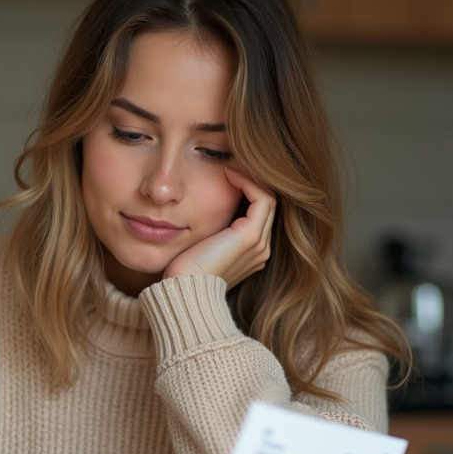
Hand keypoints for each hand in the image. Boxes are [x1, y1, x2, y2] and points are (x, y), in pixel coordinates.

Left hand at [163, 168, 275, 288]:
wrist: (184, 291)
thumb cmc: (185, 273)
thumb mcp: (200, 247)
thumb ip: (210, 233)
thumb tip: (199, 212)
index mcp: (251, 253)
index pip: (258, 213)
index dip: (248, 190)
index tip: (227, 174)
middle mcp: (261, 248)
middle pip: (267, 204)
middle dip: (252, 180)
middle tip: (233, 163)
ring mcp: (259, 243)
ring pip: (267, 198)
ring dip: (252, 177)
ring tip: (232, 165)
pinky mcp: (250, 237)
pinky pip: (261, 198)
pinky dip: (248, 181)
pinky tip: (229, 173)